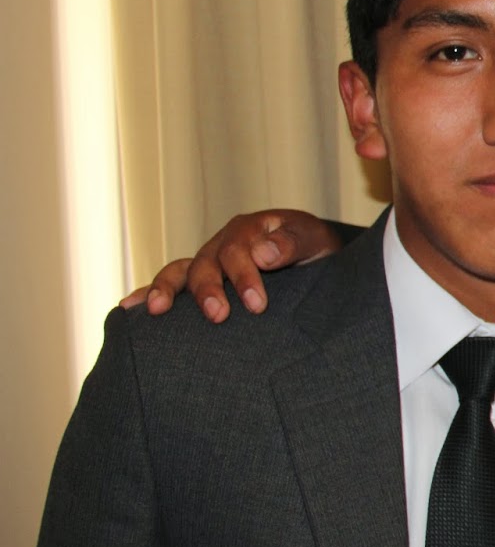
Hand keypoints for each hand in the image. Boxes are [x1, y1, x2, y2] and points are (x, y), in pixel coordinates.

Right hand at [119, 209, 339, 321]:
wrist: (310, 249)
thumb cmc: (311, 244)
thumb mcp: (311, 239)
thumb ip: (291, 243)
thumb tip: (262, 253)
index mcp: (248, 230)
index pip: (238, 251)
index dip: (244, 277)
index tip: (256, 305)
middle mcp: (222, 244)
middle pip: (205, 264)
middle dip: (209, 290)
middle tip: (219, 316)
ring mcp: (209, 261)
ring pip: (181, 272)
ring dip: (167, 290)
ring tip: (156, 311)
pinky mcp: (203, 280)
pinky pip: (173, 284)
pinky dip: (150, 292)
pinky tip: (130, 308)